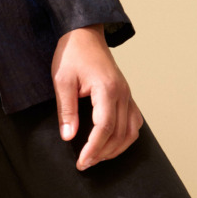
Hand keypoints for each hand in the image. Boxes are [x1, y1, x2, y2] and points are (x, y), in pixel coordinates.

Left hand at [51, 24, 142, 170]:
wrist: (84, 33)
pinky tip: (112, 143)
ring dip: (116, 149)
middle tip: (85, 164)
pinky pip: (134, 121)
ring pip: (131, 131)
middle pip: (119, 133)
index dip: (94, 148)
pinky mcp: (127, 94)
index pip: (104, 127)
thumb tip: (69, 137)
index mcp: (106, 89)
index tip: (82, 162)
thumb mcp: (62, 79)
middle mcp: (122, 94)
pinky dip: (126, 137)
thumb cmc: (72, 54)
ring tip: (97, 157)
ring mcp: (127, 94)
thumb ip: (66, 109)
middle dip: (103, 153)